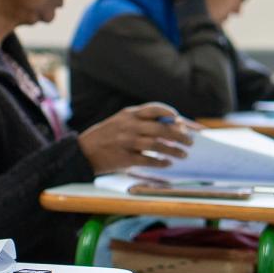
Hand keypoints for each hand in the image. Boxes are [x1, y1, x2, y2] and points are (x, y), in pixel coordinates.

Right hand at [77, 103, 194, 174]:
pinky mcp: (124, 158)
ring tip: (183, 155)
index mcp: (128, 114)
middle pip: (161, 129)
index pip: (154, 109)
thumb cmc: (106, 136)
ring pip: (157, 145)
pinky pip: (148, 160)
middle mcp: (128, 126)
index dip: (170, 113)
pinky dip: (160, 162)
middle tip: (190, 142)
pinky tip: (167, 163)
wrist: (83, 151)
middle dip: (180, 136)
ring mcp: (126, 142)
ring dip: (174, 151)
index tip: (181, 120)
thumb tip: (172, 127)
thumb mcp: (120, 122)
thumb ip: (141, 122)